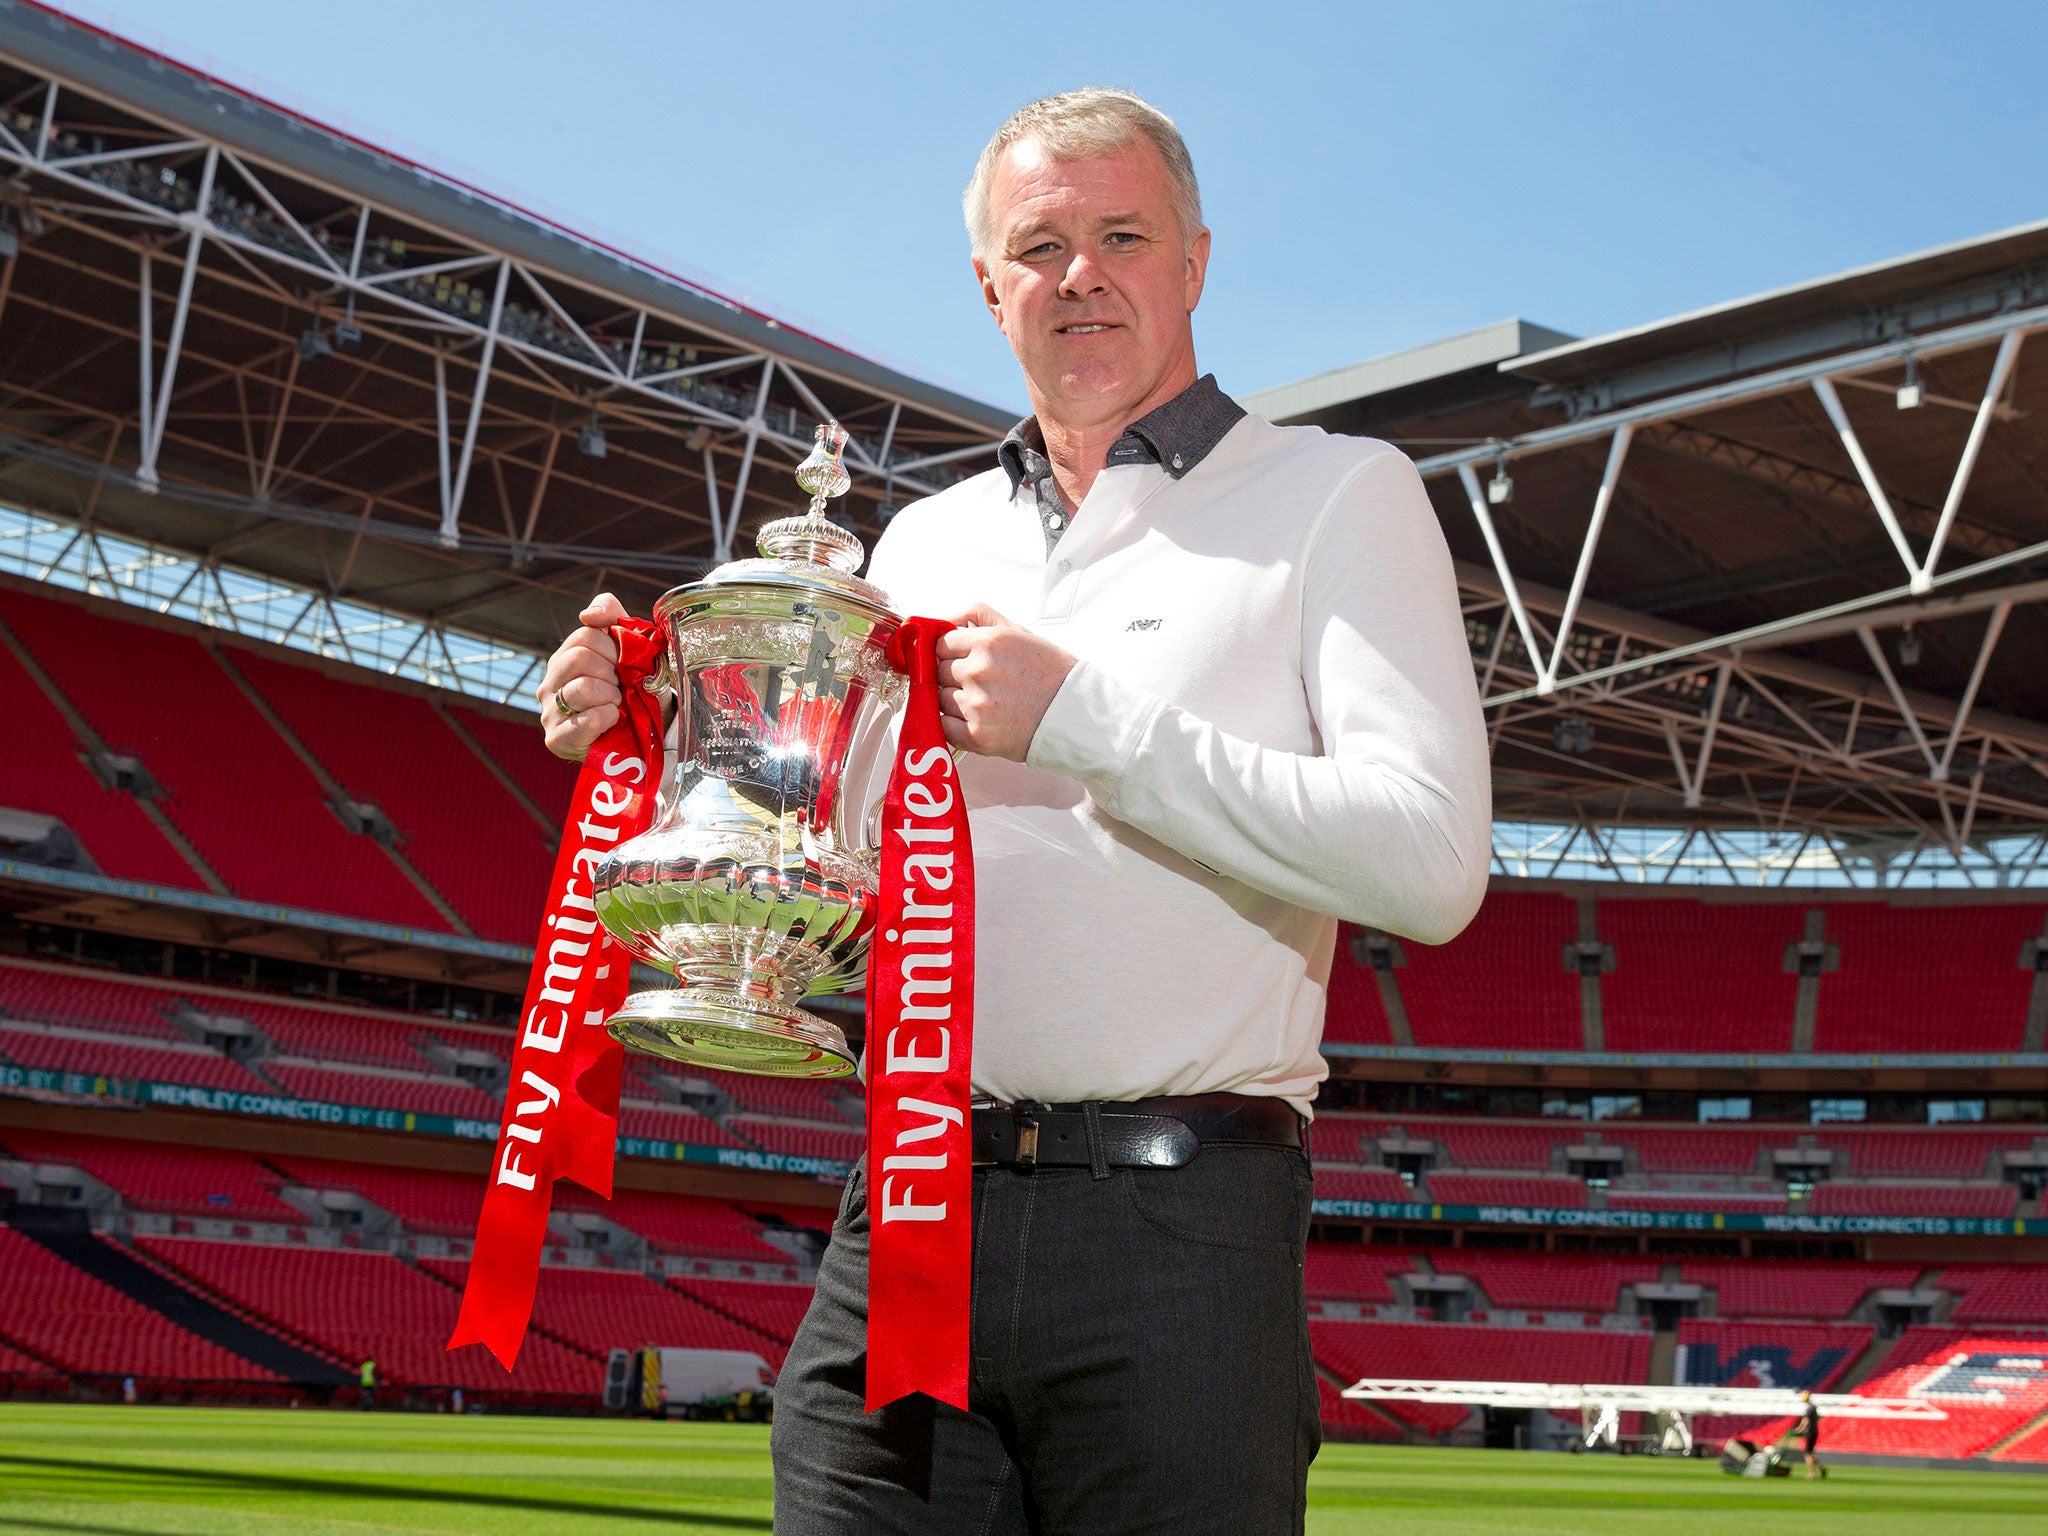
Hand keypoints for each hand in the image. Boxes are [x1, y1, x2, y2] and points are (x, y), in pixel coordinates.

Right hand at [538, 592, 627, 760]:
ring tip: (616, 705)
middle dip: (612, 673)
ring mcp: (550, 712)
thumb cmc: (635, 687)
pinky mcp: (558, 740)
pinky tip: (612, 721)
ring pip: (581, 688)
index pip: (586, 635)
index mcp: (565, 657)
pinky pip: (586, 721)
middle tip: (620, 688)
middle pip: (579, 658)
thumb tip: (588, 614)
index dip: (614, 649)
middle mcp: (550, 683)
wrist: (646, 732)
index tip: (624, 665)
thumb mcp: (630, 645)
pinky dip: (607, 719)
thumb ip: (611, 615)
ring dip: (611, 696)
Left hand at [934, 604, 1076, 760]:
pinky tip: (977, 720)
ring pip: (939, 699)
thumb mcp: (1020, 632)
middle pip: (938, 671)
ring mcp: (976, 705)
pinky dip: (954, 725)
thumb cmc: (1051, 674)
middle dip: (954, 677)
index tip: (961, 660)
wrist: (1076, 715)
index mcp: (988, 643)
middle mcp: (979, 671)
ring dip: (955, 701)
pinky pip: (944, 726)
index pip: (941, 644)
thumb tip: (948, 620)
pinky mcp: (977, 735)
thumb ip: (980, 617)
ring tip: (986, 703)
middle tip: (981, 684)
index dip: (950, 652)